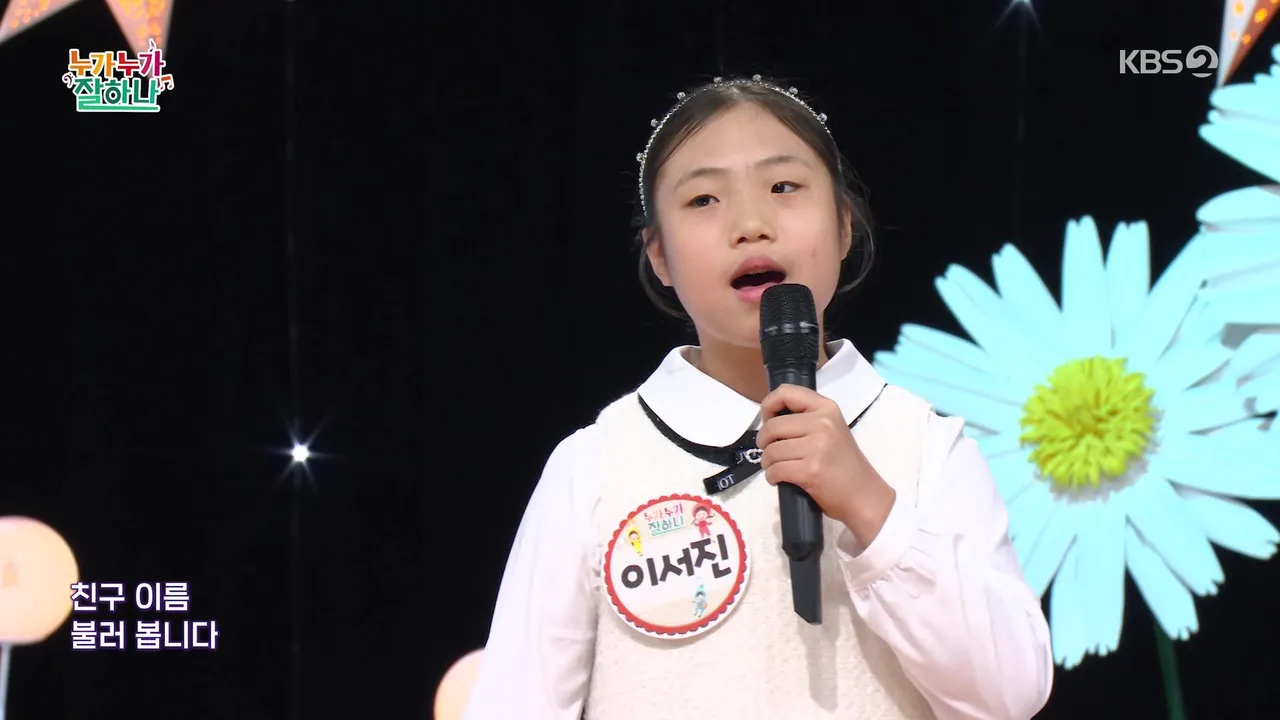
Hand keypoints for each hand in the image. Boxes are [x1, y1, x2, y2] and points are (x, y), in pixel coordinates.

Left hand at [756, 384, 895, 546]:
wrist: (864, 495)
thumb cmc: (844, 463)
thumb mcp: (830, 429)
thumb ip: (805, 418)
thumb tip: (768, 418)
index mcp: (827, 408)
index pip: (786, 392)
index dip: (768, 405)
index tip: (767, 420)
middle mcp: (823, 423)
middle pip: (773, 426)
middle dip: (764, 442)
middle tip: (772, 452)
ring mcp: (817, 447)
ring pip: (772, 450)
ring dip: (768, 462)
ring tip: (777, 467)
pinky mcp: (810, 470)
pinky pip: (776, 469)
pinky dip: (772, 476)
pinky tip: (779, 479)